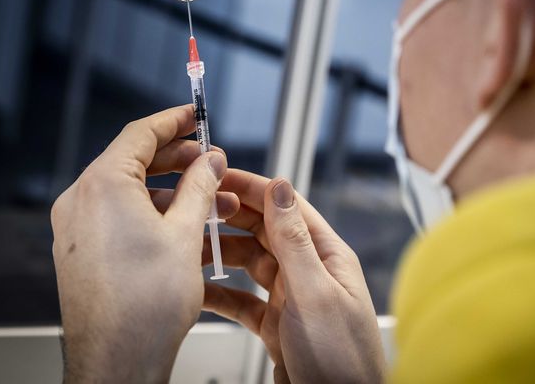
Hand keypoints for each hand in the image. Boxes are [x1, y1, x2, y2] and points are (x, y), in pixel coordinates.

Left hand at [51, 105, 238, 382]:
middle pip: (133, 161)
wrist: (119, 358)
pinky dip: (154, 213)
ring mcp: (78, 228)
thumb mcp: (186, 232)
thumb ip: (200, 185)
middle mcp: (81, 202)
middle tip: (210, 160)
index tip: (194, 114)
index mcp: (101, 186)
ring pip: (131, 192)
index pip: (139, 134)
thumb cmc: (146, 304)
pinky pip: (121, 216)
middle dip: (178, 159)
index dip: (173, 120)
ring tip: (212, 200)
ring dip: (172, 191)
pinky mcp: (84, 250)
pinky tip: (186, 224)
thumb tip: (210, 160)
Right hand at [200, 170, 385, 382]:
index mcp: (327, 255)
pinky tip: (200, 291)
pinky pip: (243, 301)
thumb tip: (280, 188)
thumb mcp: (315, 292)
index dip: (253, 187)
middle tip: (195, 207)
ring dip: (221, 255)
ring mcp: (292, 297)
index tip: (220, 174)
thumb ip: (294, 241)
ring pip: (250, 263)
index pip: (286, 206)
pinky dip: (220, 294)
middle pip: (265, 231)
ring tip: (190, 247)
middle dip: (231, 217)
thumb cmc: (344, 359)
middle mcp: (310, 271)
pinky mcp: (277, 324)